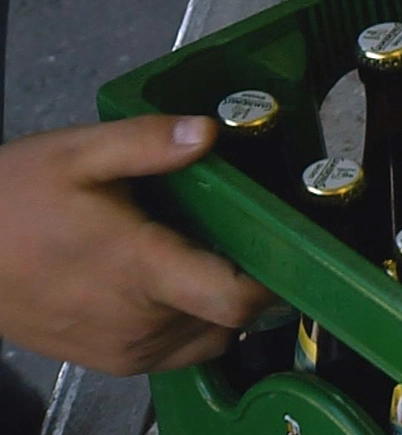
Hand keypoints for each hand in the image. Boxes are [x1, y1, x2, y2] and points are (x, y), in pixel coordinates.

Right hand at [0, 116, 274, 375]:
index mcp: (142, 271)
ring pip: (211, 337)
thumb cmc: (10, 203)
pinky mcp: (113, 361)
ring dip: (219, 301)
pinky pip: (180, 350)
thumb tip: (208, 131)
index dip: (274, 277)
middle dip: (247, 276)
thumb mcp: (76, 154)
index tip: (283, 245)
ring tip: (198, 253)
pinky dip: (191, 321)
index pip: (237, 300)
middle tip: (237, 231)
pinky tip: (170, 280)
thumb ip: (147, 141)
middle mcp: (142, 322)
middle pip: (233, 315)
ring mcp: (127, 349)